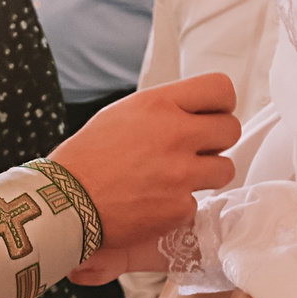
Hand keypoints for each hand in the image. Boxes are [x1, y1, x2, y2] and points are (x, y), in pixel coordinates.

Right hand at [52, 75, 238, 275]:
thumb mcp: (122, 114)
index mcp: (160, 105)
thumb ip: (163, 109)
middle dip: (217, 141)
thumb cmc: (87, 157)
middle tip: (196, 151)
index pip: (221, 89)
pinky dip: (180, 204)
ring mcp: (180, 174)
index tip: (211, 115)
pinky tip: (154, 202)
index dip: (221, 104)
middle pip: (231, 129)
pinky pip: (198, 202)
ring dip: (207, 174)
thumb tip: (194, 111)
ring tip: (176, 179)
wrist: (65, 203)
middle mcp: (175, 135)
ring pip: (225, 169)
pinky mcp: (179, 207)